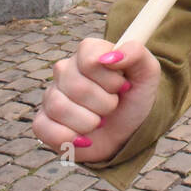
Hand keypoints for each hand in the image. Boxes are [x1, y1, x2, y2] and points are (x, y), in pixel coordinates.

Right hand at [31, 38, 160, 163]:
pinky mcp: (42, 121)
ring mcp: (51, 95)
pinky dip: (69, 137)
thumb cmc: (134, 98)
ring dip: (89, 122)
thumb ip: (136, 53)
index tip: (123, 86)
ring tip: (100, 121)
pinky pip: (44, 128)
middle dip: (105, 103)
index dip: (110, 78)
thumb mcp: (147, 73)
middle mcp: (66, 70)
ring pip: (60, 107)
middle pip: (77, 87)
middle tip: (113, 105)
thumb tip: (112, 56)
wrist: (126, 132)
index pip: (90, 59)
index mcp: (89, 52)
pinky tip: (83, 138)